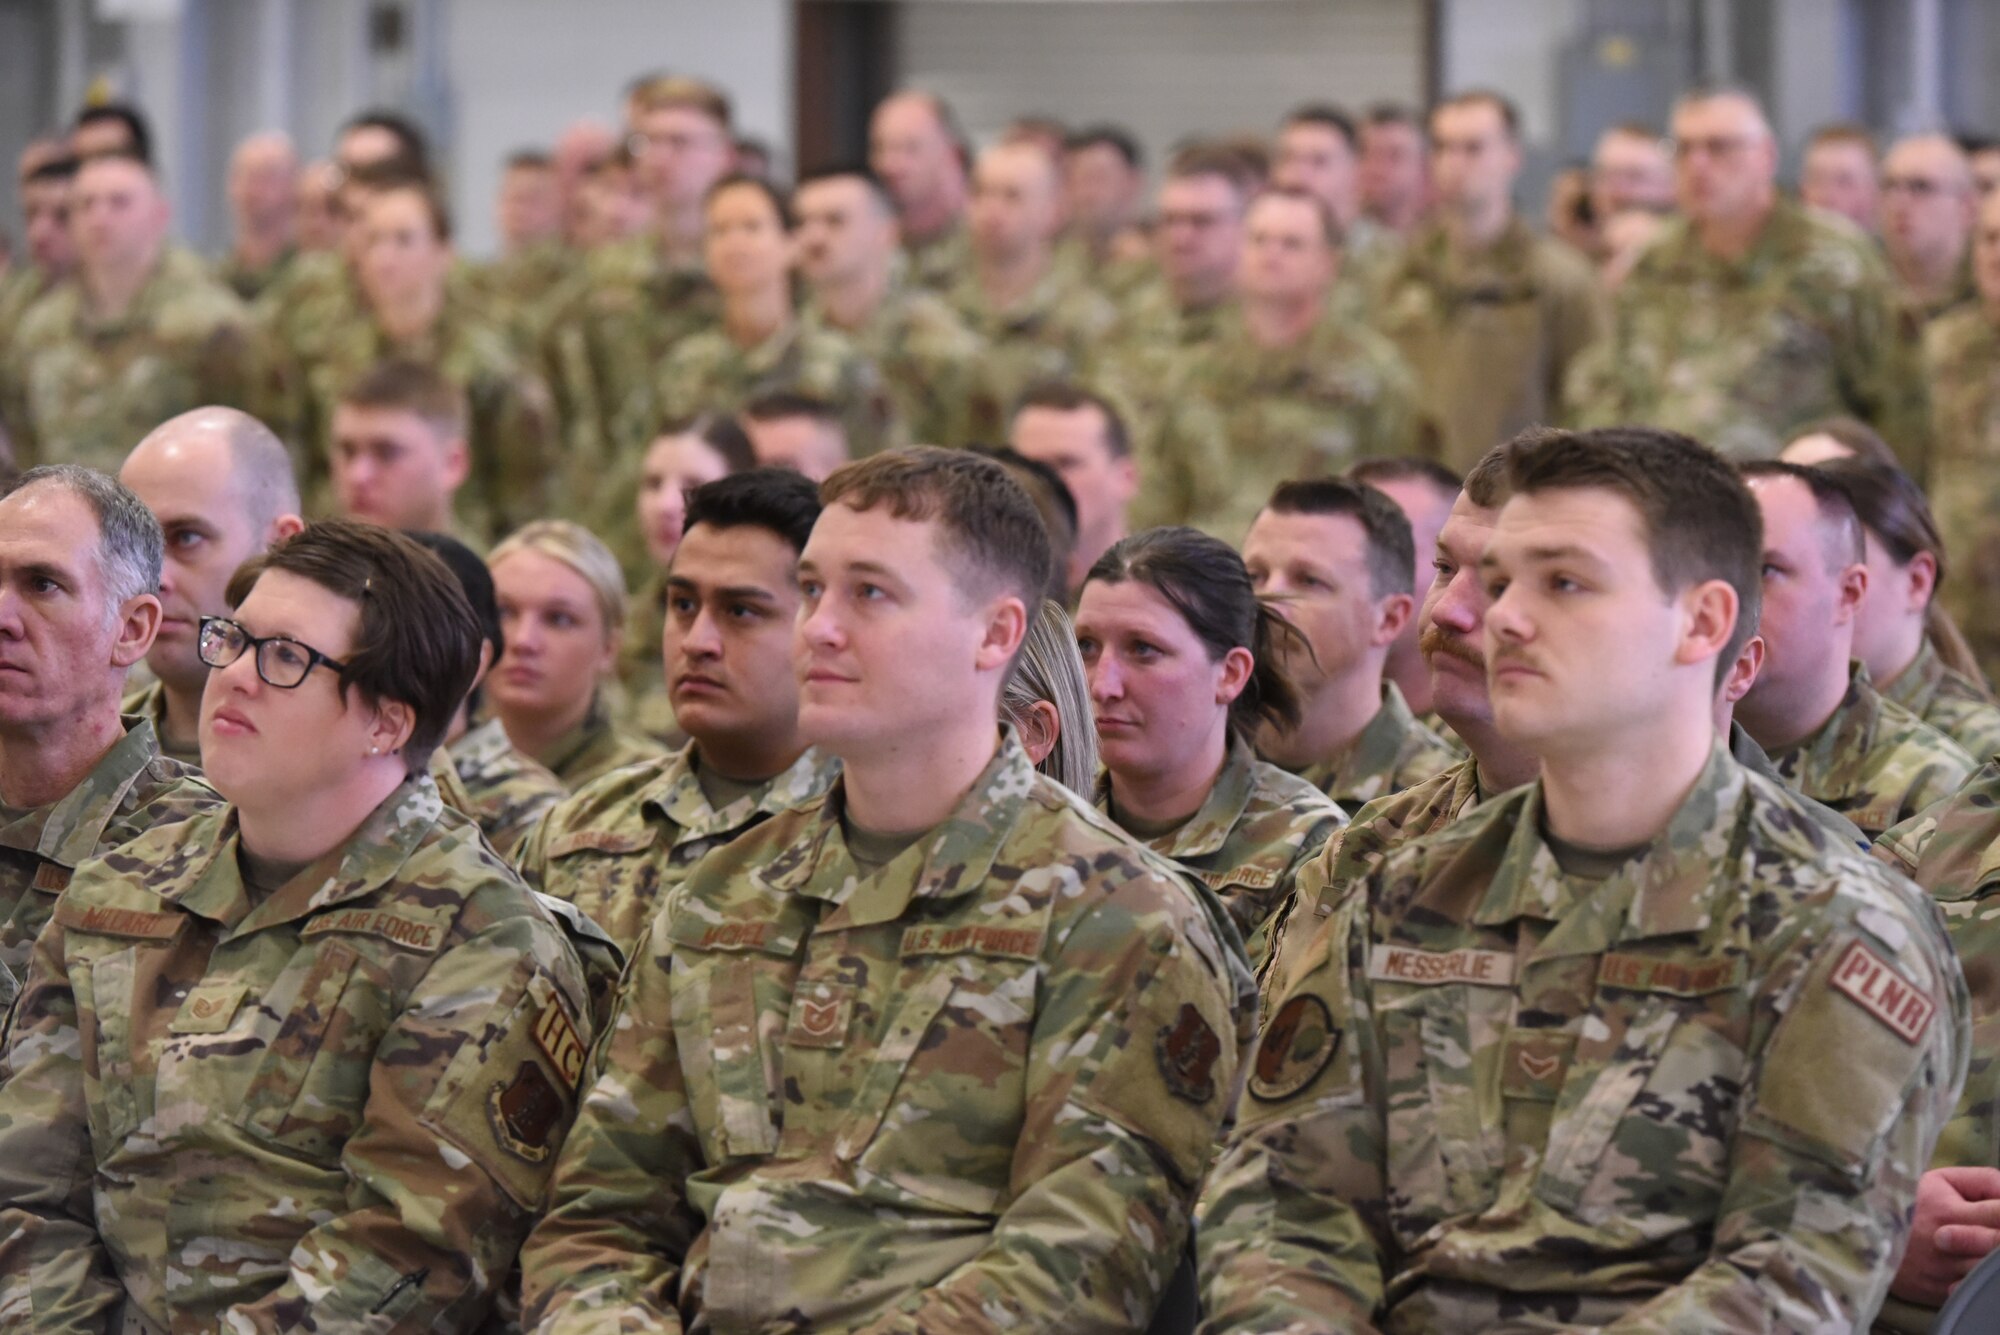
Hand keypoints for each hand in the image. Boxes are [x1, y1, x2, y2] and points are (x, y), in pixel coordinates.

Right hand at [1891, 1167, 1999, 1306]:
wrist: (1861, 1230)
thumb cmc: (1904, 1199)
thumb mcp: (1939, 1180)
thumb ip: (1982, 1181)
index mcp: (1949, 1213)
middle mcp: (1949, 1245)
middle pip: (1998, 1246)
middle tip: (1994, 1228)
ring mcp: (1946, 1272)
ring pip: (1989, 1271)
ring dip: (1992, 1259)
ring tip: (1984, 1246)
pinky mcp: (1942, 1291)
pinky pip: (1973, 1290)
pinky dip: (1980, 1282)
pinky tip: (1976, 1269)